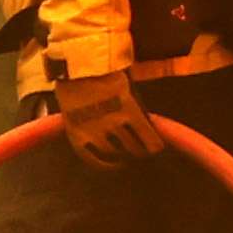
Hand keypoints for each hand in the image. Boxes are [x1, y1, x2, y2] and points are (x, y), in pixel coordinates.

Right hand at [48, 66, 165, 167]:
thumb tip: (148, 127)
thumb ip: (137, 108)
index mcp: (129, 109)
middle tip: (141, 153)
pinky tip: (111, 163)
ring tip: (127, 158)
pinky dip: (103, 164)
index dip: (155, 147)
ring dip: (123, 158)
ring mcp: (93, 131)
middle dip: (140, 153)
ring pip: (114, 155)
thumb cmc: (106, 72)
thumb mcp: (129, 86)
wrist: (76, 68)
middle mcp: (112, 123)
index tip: (156, 149)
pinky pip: (91, 158)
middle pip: (132, 149)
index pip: (149, 139)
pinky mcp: (77, 136)